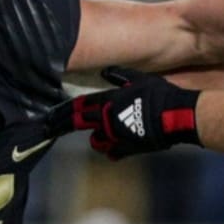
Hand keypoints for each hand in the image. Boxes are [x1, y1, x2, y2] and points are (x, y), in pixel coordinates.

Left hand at [48, 66, 200, 159]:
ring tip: (95, 137)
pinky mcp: (128, 148)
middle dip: (63, 125)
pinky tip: (112, 149)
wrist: (174, 116)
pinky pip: (113, 151)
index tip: (49, 117)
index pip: (77, 107)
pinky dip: (112, 149)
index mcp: (106, 101)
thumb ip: (121, 77)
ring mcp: (115, 136)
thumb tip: (106, 71)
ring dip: (95, 138)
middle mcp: (105, 120)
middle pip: (78, 124)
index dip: (61, 112)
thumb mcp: (139, 80)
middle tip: (51, 128)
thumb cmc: (158, 94)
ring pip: (96, 140)